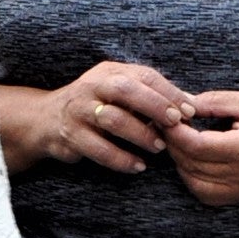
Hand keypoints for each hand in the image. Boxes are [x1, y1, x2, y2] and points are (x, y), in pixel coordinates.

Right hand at [16, 62, 196, 174]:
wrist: (47, 120)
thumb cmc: (96, 105)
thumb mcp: (119, 92)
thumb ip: (151, 96)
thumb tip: (191, 105)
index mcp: (110, 72)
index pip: (144, 75)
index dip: (169, 92)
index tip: (190, 110)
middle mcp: (92, 86)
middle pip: (125, 90)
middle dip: (155, 106)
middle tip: (176, 124)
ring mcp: (79, 110)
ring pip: (112, 120)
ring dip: (140, 135)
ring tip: (158, 148)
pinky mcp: (71, 135)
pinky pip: (98, 148)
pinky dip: (121, 159)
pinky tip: (138, 166)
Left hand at [160, 90, 238, 205]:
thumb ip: (217, 102)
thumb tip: (185, 103)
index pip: (197, 145)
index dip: (176, 132)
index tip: (169, 117)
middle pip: (192, 165)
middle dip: (174, 145)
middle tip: (168, 126)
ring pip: (196, 183)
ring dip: (181, 163)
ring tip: (180, 142)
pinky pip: (208, 195)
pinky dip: (193, 179)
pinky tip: (193, 161)